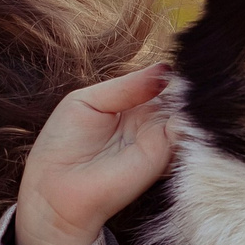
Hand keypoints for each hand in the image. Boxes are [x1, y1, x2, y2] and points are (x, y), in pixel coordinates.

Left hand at [11, 63, 172, 244]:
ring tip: (185, 85)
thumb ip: (126, 85)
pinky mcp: (161, 155)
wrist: (54, 189)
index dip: (169, 71)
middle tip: (190, 70)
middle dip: (183, 81)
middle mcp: (150, 120)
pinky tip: (182, 104)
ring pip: (187, 111)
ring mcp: (158, 138)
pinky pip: (185, 131)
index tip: (182, 55)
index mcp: (132, 104)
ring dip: (189, 97)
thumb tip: (164, 68)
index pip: (160, 81)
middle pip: (178, 94)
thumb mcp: (88, 101)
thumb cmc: (62, 145)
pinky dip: (187, 116)